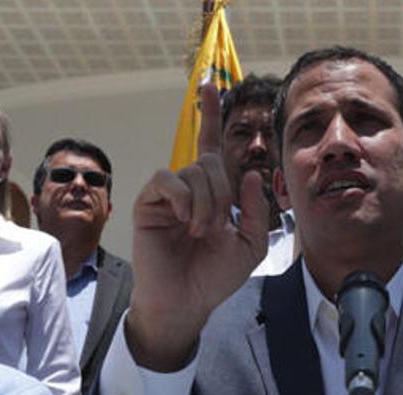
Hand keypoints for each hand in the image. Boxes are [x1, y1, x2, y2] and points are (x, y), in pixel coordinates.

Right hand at [127, 84, 269, 371]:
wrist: (187, 301)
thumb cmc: (215, 277)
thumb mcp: (250, 244)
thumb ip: (254, 209)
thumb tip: (252, 175)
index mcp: (212, 193)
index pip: (211, 145)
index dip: (209, 115)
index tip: (209, 84)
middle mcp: (188, 188)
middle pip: (210, 161)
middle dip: (221, 192)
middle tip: (214, 228)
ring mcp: (167, 194)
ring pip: (193, 171)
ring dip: (205, 203)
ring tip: (199, 233)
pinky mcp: (147, 202)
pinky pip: (168, 179)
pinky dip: (183, 199)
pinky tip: (185, 222)